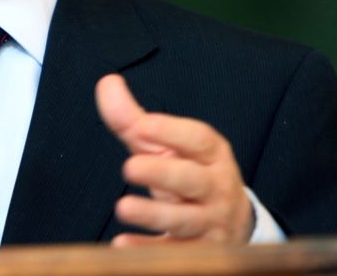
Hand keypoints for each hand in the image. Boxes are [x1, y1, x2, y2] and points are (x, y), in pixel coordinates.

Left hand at [95, 75, 253, 245]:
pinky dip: (149, 250)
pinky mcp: (200, 252)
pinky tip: (122, 245)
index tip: (142, 124)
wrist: (230, 224)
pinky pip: (176, 253)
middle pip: (192, 180)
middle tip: (129, 166)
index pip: (198, 140)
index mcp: (212, 155)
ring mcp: (211, 223)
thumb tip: (106, 83)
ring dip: (153, 214)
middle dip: (162, 172)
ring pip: (185, 220)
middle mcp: (216, 188)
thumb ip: (134, 119)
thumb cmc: (188, 174)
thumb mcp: (167, 147)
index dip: (172, 131)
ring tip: (122, 207)